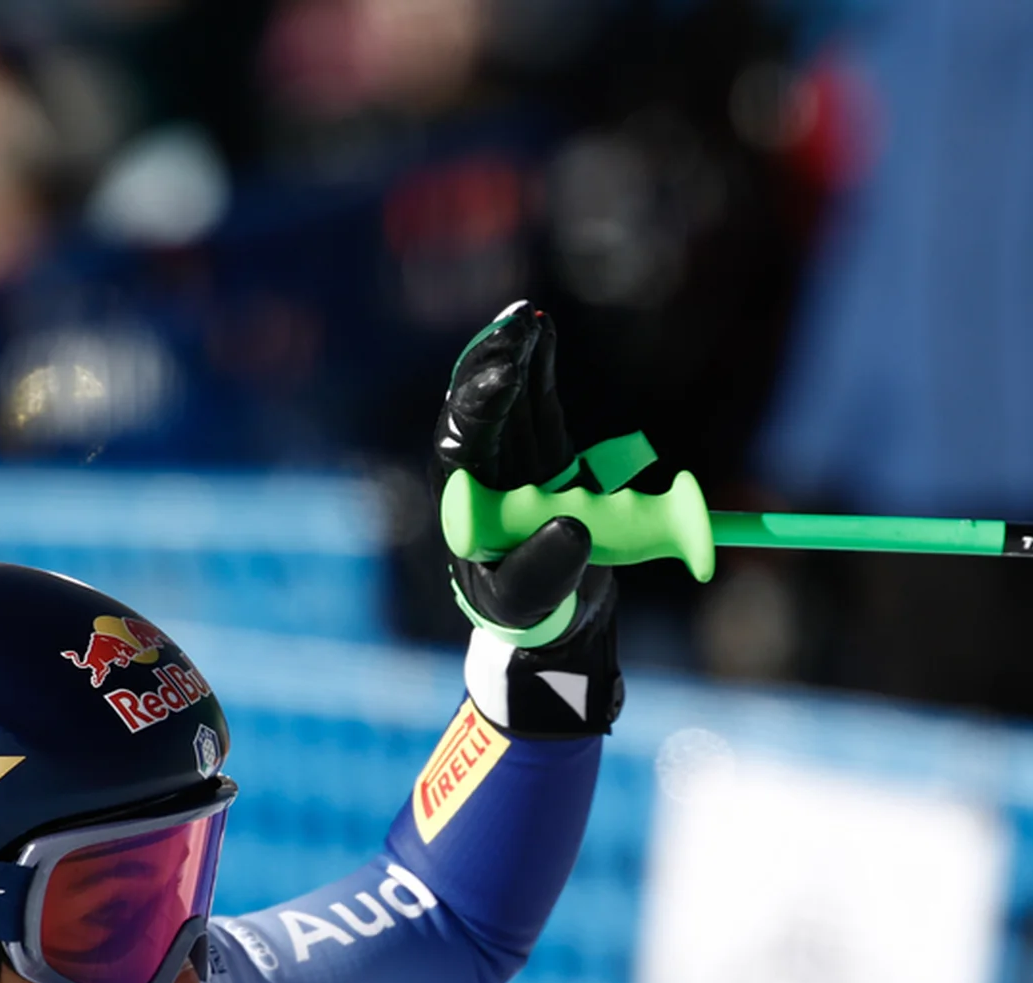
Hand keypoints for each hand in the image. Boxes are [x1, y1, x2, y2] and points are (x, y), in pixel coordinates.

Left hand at [432, 301, 620, 737]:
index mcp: (465, 502)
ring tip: (527, 318)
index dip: (479, 407)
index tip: (503, 376)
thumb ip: (544, 571)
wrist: (552, 614)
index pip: (462, 444)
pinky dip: (539, 366)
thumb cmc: (527, 612)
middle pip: (479, 407)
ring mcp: (509, 457)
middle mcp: (480, 472)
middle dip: (494, 363)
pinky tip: (541, 330)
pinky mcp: (540, 451)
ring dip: (515, 354)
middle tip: (516, 326)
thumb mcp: (529, 602)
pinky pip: (537, 401)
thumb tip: (571, 528)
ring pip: (508, 396)